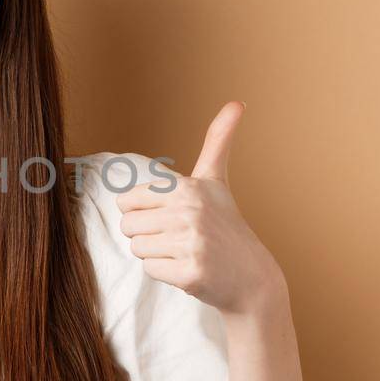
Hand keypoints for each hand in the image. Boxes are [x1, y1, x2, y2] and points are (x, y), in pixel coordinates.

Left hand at [115, 102, 286, 315]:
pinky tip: (190, 269)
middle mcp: (189, 212)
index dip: (144, 212)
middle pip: (128, 226)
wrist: (252, 277)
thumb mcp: (217, 180)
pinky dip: (166, 273)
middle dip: (148, 236)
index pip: (127, 201)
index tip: (172, 216)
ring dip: (157, 255)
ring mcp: (191, 243)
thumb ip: (218, 141)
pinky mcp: (190, 273)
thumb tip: (237, 102)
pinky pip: (150, 270)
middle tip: (180, 238)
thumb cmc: (226, 225)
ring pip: (137, 249)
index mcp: (187, 187)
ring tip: (185, 252)